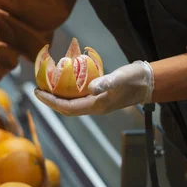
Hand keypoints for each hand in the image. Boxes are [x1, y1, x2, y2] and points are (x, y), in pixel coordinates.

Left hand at [35, 61, 153, 115]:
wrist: (149, 82)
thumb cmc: (135, 79)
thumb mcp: (121, 78)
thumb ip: (107, 82)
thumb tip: (91, 88)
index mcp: (96, 106)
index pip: (67, 107)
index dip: (50, 101)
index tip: (37, 93)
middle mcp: (94, 107)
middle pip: (66, 108)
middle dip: (50, 101)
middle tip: (36, 90)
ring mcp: (96, 103)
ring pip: (71, 103)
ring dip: (57, 97)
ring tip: (45, 87)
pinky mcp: (99, 97)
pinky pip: (78, 97)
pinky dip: (67, 92)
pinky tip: (62, 82)